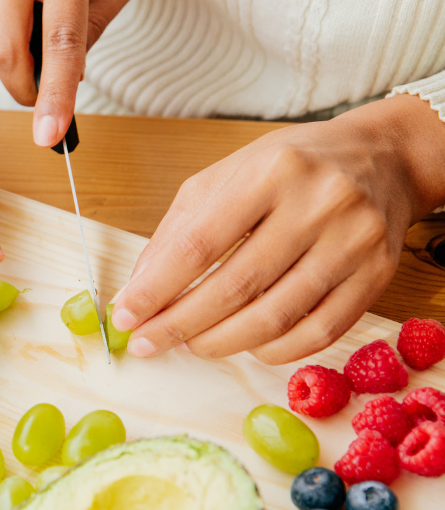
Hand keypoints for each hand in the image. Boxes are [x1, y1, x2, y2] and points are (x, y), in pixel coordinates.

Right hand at [0, 0, 141, 146]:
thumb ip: (101, 18)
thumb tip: (67, 71)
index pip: (61, 38)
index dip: (55, 93)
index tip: (49, 137)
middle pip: (8, 50)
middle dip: (26, 89)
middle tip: (45, 103)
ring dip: (23, 47)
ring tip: (45, 7)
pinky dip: (9, 19)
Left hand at [112, 95, 444, 364]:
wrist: (382, 159)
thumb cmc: (290, 168)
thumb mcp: (225, 177)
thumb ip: (178, 230)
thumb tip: (138, 289)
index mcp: (272, 171)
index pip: (200, 244)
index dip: (157, 288)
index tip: (125, 315)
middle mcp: (319, 204)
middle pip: (236, 285)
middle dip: (181, 324)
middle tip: (148, 342)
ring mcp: (354, 242)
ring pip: (276, 316)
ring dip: (222, 342)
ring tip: (191, 345)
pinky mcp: (377, 275)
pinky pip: (319, 332)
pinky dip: (274, 350)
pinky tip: (247, 346)